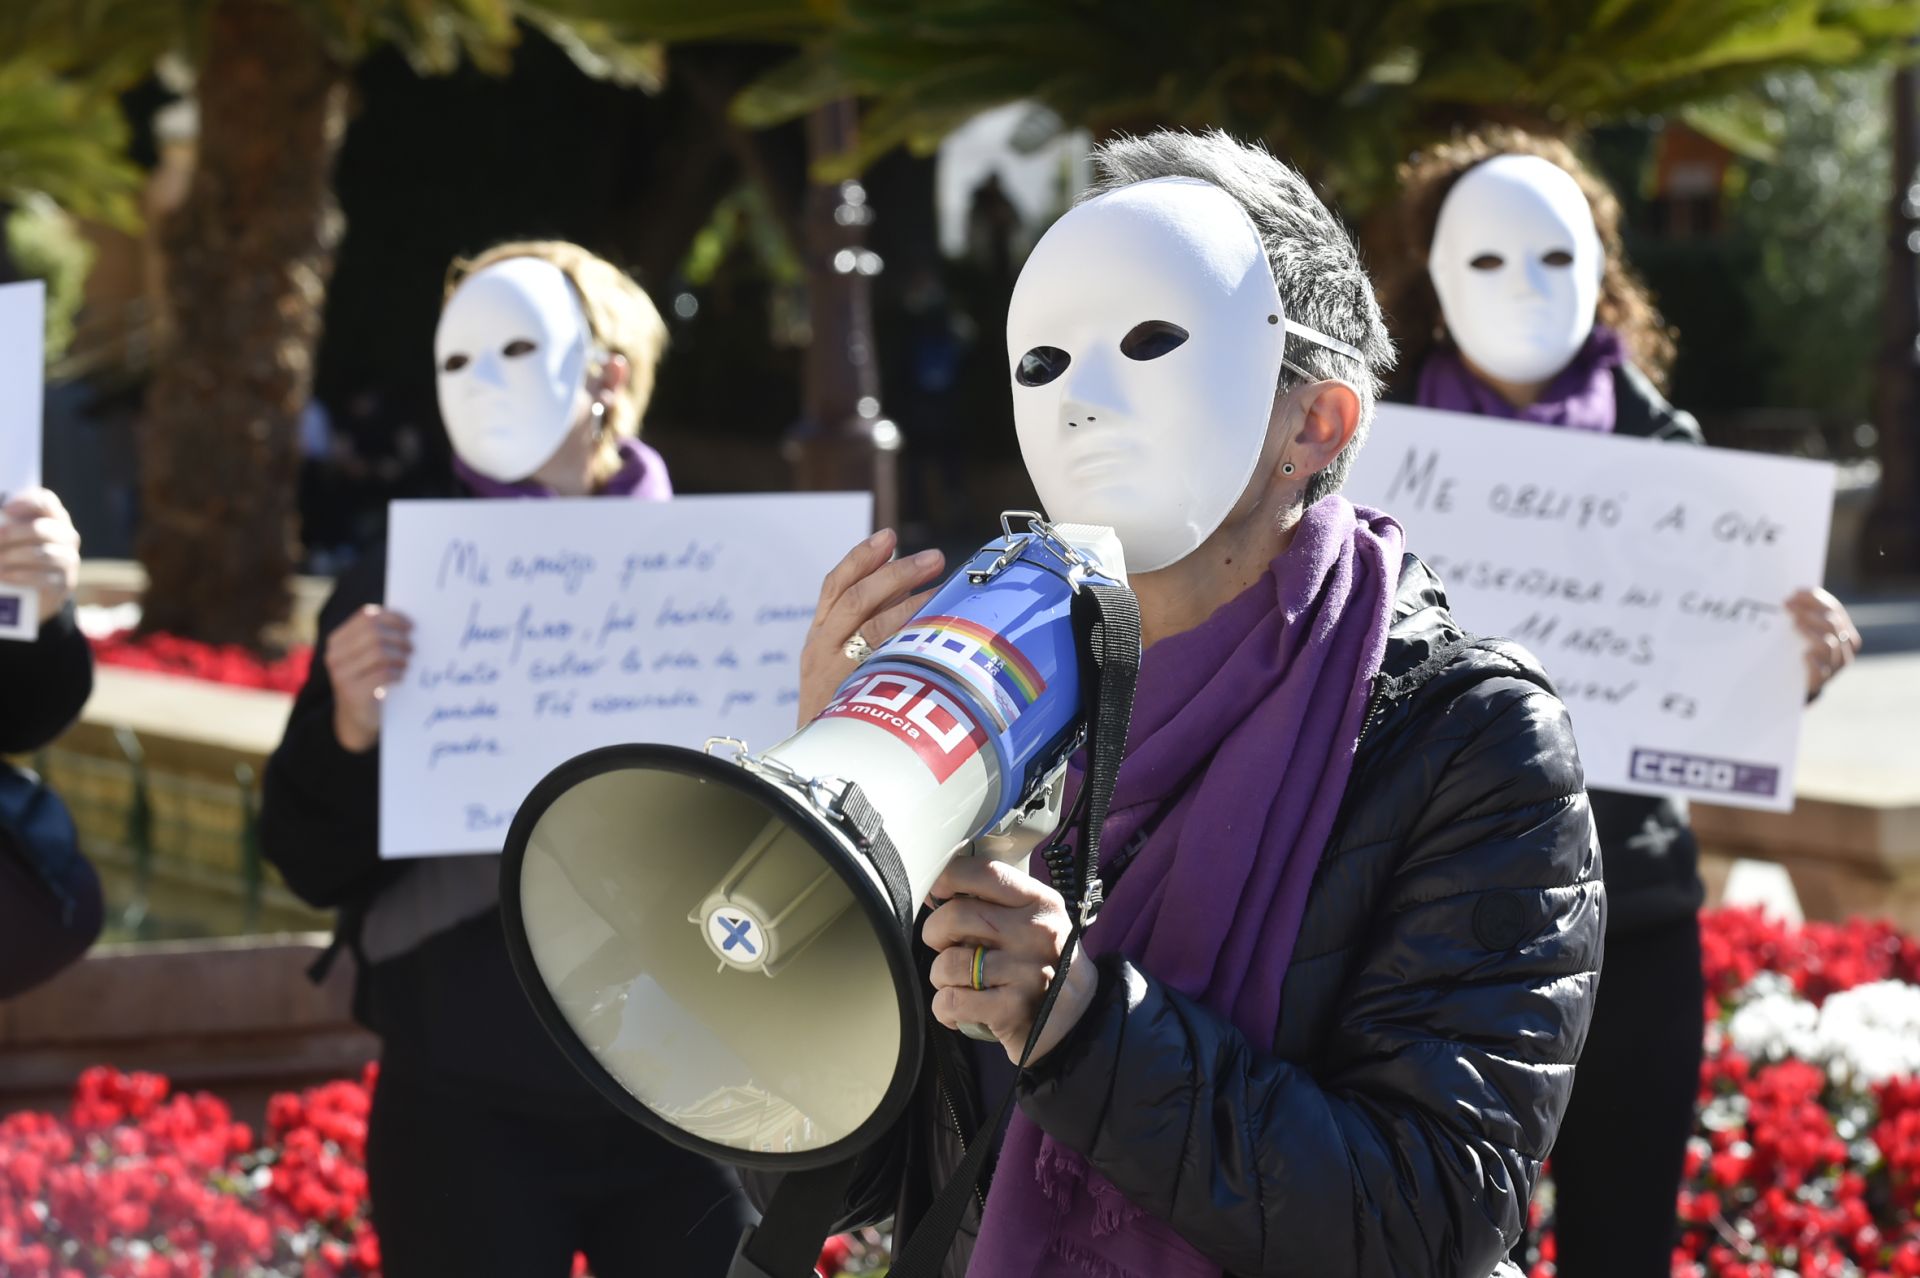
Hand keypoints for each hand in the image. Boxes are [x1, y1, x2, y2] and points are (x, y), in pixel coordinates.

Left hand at [0, 488, 80, 622]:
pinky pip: (42, 577)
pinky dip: (19, 575)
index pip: (46, 502)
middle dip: (12, 534)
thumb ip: (4, 525)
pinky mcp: (65, 582)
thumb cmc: (17, 555)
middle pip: (40, 529)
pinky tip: (3, 575)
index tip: (5, 509)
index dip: (26, 502)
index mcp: (54, 517)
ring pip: (41, 554)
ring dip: (12, 557)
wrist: (33, 592)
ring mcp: (69, 560)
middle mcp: (66, 536)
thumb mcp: (12, 537)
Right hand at [326, 605, 412, 751]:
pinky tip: (401, 677)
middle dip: (398, 637)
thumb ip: (378, 637)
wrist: (357, 719)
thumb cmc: (368, 681)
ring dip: (400, 655)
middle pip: (374, 632)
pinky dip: (397, 673)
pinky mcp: (352, 693)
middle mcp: (334, 655)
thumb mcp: (367, 657)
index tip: (411, 626)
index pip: (366, 617)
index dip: (392, 617)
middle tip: (412, 647)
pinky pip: (383, 674)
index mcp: (337, 641)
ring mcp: (341, 675)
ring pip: (379, 651)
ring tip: (407, 662)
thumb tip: (408, 622)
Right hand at [796, 528, 944, 724]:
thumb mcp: (838, 665)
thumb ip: (866, 627)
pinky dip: (910, 639)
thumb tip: (909, 588)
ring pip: (871, 624)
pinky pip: (886, 659)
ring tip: (940, 586)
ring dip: (909, 600)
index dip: (861, 558)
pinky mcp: (854, 695)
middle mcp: (821, 650)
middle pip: (855, 598)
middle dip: (895, 572)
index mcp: (817, 638)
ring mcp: (836, 673)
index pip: (834, 586)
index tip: (888, 537)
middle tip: (932, 558)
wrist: (816, 764)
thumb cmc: (837, 711)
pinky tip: (935, 631)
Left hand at [924, 857, 1097, 1065]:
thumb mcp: (1037, 920)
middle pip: (954, 916)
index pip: (985, 872)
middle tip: (943, 945)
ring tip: (959, 982)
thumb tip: (938, 891)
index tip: (938, 891)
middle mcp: (1035, 932)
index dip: (949, 877)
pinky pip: (950, 1001)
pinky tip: (959, 1009)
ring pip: (947, 963)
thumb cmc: (1046, 963)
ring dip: (941, 975)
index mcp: (1040, 902)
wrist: (1079, 1019)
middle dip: (935, 933)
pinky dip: (944, 1008)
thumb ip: (998, 903)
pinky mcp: (1011, 1009)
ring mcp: (1024, 972)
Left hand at [1787, 587, 1860, 697]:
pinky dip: (1812, 659)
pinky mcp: (1821, 681)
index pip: (1834, 609)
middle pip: (1831, 624)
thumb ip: (1804, 615)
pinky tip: (1803, 654)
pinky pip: (1820, 669)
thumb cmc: (1797, 651)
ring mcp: (1835, 666)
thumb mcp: (1804, 631)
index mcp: (1844, 631)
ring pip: (1828, 644)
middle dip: (1809, 611)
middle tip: (1787, 605)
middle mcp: (1845, 648)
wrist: (1793, 685)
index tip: (1795, 592)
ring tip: (1793, 624)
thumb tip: (1789, 594)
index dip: (1816, 599)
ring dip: (1810, 631)